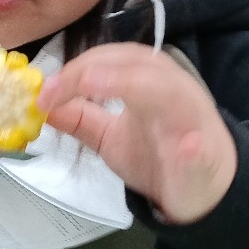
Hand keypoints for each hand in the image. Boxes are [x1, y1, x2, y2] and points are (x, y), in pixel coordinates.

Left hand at [38, 45, 237, 224]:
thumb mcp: (110, 135)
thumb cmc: (157, 156)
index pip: (113, 58)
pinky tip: (182, 148)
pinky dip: (191, 147)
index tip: (44, 91)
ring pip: (171, 92)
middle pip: (137, 64)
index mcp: (148, 81)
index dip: (76, 68)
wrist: (202, 191)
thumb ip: (80, 119)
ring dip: (133, 85)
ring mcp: (192, 121)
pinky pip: (200, 147)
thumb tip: (42, 104)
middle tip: (57, 90)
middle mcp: (172, 90)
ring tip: (95, 86)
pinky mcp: (206, 156)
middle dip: (93, 70)